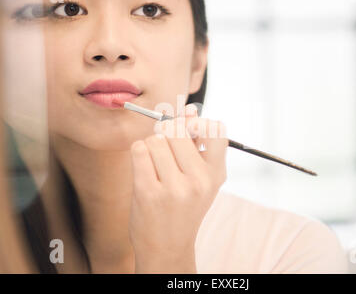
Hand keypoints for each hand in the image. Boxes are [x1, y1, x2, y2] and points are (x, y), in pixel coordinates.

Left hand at [129, 104, 228, 272]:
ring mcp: (173, 188)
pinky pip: (139, 149)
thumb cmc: (183, 206)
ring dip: (151, 145)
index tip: (188, 131)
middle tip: (165, 147)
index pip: (216, 129)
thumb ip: (197, 143)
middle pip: (177, 129)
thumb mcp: (201, 179)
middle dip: (167, 133)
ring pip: (156, 139)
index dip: (198, 123)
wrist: (167, 246)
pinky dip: (139, 152)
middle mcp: (199, 180)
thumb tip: (188, 108)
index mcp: (216, 174)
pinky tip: (144, 167)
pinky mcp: (148, 192)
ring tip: (155, 164)